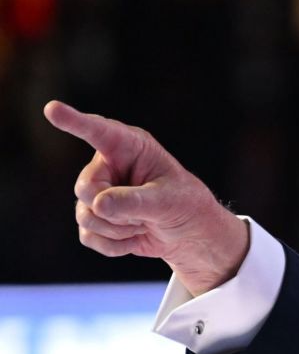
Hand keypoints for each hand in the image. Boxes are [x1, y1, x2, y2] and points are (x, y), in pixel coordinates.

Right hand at [44, 100, 248, 295]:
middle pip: (86, 188)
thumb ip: (135, 201)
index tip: (52, 108)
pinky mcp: (94, 217)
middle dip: (117, 210)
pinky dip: (115, 245)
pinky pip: (89, 236)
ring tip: (145, 223)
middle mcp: (108, 165)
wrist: (190, 235)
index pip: (99, 132)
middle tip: (148, 213)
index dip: (74, 121)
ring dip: (119, 229)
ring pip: (86, 215)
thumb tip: (99, 205)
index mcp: (130, 147)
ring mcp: (98, 192)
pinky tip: (135, 238)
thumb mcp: (169, 201)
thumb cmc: (186, 206)